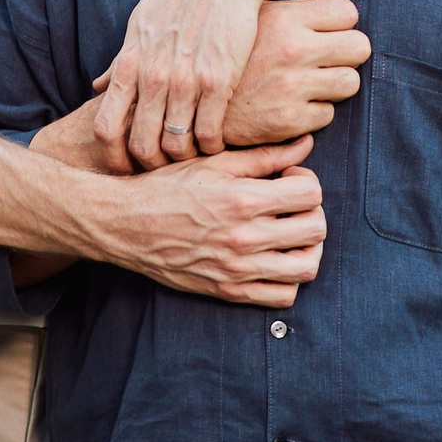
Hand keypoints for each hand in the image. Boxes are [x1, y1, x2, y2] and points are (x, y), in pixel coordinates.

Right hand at [84, 136, 326, 306]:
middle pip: (315, 229)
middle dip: (311, 211)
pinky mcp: (228, 291)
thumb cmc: (167, 187)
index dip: (306, 180)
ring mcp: (238, 269)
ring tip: (289, 233)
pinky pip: (282, 297)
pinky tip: (274, 258)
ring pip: (306, 267)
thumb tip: (305, 144)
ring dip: (307, 248)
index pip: (310, 193)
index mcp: (242, 199)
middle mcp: (244, 237)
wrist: (126, 225)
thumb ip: (263, 155)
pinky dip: (289, 279)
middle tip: (292, 205)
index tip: (288, 177)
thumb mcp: (213, 162)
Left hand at [95, 0, 315, 171]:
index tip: (126, 165)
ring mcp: (186, 80)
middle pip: (141, 145)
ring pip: (177, 145)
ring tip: (190, 156)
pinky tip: (216, 143)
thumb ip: (120, 62)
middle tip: (163, 168)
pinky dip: (212, 148)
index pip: (106, 127)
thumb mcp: (138, 24)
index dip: (112, 157)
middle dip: (150, 166)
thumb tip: (95, 86)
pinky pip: (210, 133)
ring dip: (183, 159)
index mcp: (130, 63)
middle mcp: (153, 76)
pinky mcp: (220, 79)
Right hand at [224, 0, 367, 146]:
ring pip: (350, 82)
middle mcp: (291, 50)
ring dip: (334, 84)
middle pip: (359, 47)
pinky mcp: (288, 120)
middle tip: (328, 58)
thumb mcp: (247, 12)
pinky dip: (313, 112)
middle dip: (346, 53)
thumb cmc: (225, 52)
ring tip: (312, 81)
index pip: (347, 12)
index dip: (340, 22)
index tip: (327, 31)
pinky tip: (293, 104)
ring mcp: (291, 87)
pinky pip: (328, 115)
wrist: (192, 104)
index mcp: (285, 19)